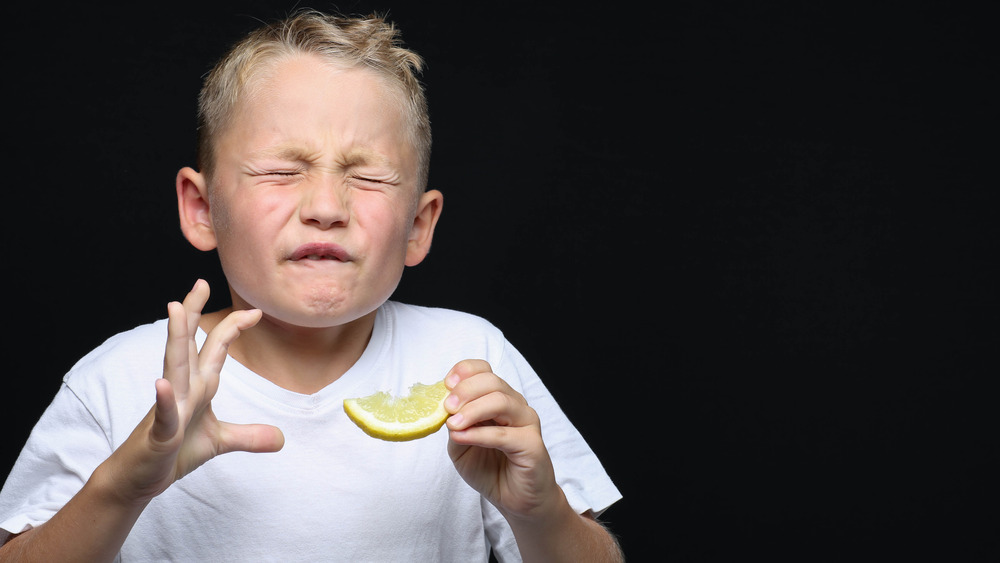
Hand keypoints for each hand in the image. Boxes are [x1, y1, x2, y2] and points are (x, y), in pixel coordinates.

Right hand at [107, 280, 283, 503]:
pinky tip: (163, 384)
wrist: (138, 480)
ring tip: (176, 308)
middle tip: (201, 281)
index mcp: (197, 387)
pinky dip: (164, 401)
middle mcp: (182, 390)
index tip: (256, 311)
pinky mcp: (159, 435)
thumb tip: (281, 438)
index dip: (232, 329)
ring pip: (173, 368)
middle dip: (194, 313)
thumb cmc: (173, 453)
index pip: (214, 350)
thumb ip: (248, 436)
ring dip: (176, 338)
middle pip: (189, 345)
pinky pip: (163, 415)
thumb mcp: (219, 442)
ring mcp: (169, 410)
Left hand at [444, 360, 559, 519]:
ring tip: (454, 423)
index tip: (446, 383)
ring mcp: (526, 423)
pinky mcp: (532, 444)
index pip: (484, 371)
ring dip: (472, 410)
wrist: (517, 502)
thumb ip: (454, 426)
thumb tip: (443, 410)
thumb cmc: (491, 470)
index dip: (465, 371)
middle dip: (465, 390)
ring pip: (501, 401)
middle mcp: (515, 406)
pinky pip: (504, 434)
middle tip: (447, 406)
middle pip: (492, 382)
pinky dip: (479, 434)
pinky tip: (462, 437)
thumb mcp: (461, 446)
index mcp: (498, 400)